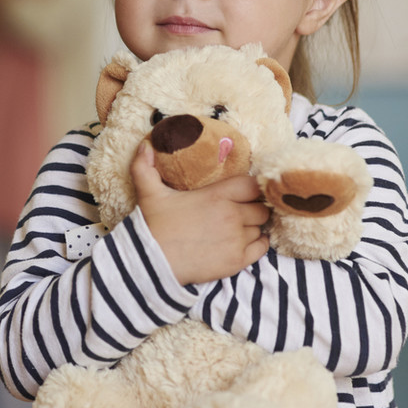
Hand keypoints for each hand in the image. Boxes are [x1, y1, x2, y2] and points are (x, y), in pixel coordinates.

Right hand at [131, 140, 270, 284]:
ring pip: (260, 228)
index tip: (245, 192)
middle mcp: (232, 216)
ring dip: (252, 227)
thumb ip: (145, 166)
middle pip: (260, 208)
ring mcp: (237, 239)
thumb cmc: (153, 226)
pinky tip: (245, 243)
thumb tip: (145, 144)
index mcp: (217, 196)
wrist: (152, 262)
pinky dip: (257, 244)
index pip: (252, 185)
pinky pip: (261, 248)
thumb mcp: (149, 193)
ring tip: (238, 228)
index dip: (252, 188)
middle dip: (253, 208)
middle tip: (240, 211)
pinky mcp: (237, 260)